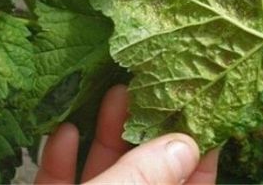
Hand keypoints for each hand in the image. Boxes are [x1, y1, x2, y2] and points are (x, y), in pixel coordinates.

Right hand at [35, 85, 218, 183]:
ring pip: (104, 169)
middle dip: (145, 125)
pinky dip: (62, 156)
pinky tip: (64, 129)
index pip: (193, 183)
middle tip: (149, 87)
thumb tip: (184, 145)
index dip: (201, 149)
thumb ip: (145, 177)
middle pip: (145, 166)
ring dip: (105, 132)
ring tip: (113, 94)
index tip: (202, 106)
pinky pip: (60, 180)